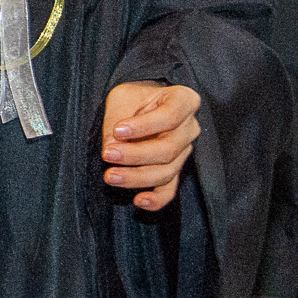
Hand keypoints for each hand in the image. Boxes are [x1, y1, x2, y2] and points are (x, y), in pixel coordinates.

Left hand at [101, 81, 202, 210]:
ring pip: (166, 171)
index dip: (144, 126)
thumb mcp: (123, 96)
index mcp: (184, 101)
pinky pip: (170, 189)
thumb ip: (118, 118)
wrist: (143, 102)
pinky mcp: (174, 169)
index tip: (118, 130)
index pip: (170, 116)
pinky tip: (139, 201)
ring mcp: (185, 151)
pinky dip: (156, 199)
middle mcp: (190, 128)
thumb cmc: (134, 96)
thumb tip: (112, 148)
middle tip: (107, 154)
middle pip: (168, 148)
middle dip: (135, 155)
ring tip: (110, 176)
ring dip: (137, 177)